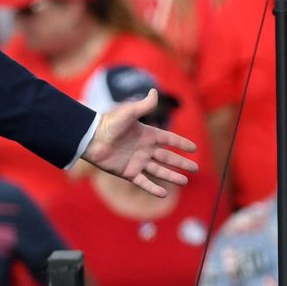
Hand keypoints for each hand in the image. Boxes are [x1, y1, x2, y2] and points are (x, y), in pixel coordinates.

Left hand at [81, 90, 199, 196]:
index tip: (194, 148)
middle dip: (181, 162)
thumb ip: (143, 106)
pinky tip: (164, 194)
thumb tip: (155, 91)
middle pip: (167, 157)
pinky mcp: (127, 172)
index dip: (181, 143)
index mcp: (146, 134)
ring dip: (172, 176)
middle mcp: (143, 149)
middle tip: (196, 168)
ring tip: (185, 181)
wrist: (91, 138)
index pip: (168, 139)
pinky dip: (153, 188)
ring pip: (158, 170)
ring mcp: (136, 161)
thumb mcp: (128, 113)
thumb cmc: (108, 123)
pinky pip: (143, 182)